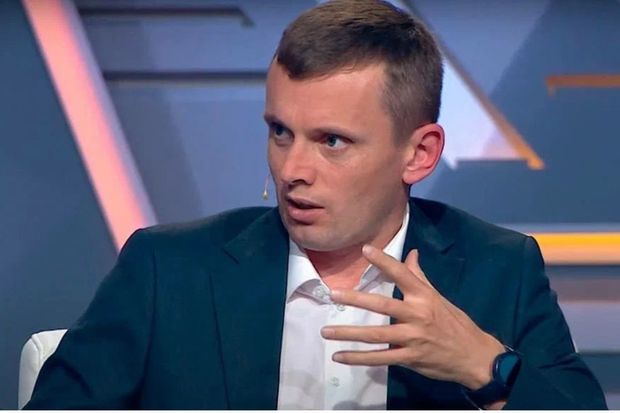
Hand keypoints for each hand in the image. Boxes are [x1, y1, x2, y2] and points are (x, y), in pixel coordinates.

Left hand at [321, 245, 505, 390]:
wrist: (475, 356)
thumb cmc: (455, 324)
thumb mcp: (439, 297)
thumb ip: (420, 276)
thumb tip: (411, 253)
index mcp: (424, 296)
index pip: (402, 274)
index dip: (383, 261)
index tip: (365, 249)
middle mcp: (418, 314)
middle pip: (383, 305)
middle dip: (357, 299)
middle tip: (334, 294)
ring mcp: (413, 338)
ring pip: (377, 335)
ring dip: (350, 333)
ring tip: (327, 331)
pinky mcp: (411, 359)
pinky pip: (381, 358)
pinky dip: (359, 359)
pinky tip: (340, 356)